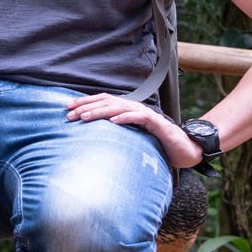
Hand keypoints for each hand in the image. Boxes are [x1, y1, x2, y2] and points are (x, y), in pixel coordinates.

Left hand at [65, 93, 201, 168]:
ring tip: (84, 117)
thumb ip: (116, 134)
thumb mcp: (131, 138)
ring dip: (100, 111)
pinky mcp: (156, 123)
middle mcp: (134, 108)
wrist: (184, 150)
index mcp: (127, 110)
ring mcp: (145, 114)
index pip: (103, 101)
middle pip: (107, 102)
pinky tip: (113, 122)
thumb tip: (93, 137)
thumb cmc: (156, 144)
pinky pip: (139, 118)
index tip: (67, 108)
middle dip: (86, 107)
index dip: (85, 102)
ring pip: (119, 108)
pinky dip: (125, 118)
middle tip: (69, 114)